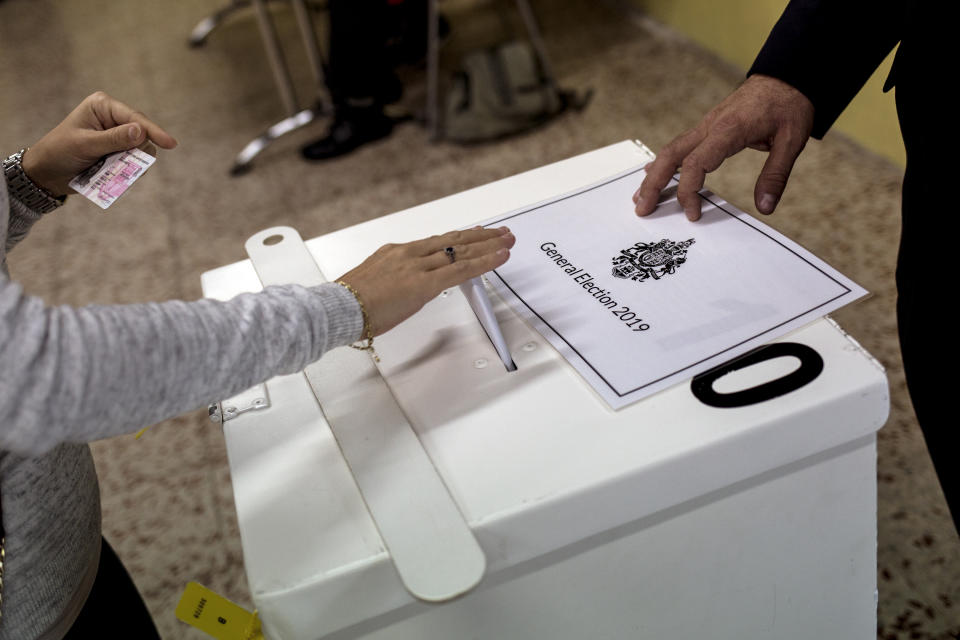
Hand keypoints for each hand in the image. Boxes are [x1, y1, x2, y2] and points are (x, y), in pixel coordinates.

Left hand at [20, 91, 177, 196]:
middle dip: (136, 151)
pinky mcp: (117, 151)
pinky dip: (127, 170)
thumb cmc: (59, 152)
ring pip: (140, 150)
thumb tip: (141, 132)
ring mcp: (116, 135)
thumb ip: (113, 139)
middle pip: (142, 133)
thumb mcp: (85, 145)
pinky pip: (134, 161)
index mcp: (103, 106)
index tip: (171, 144)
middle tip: (121, 164)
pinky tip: (112, 173)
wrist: (46, 173)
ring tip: (110, 168)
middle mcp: (112, 118)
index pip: (134, 118)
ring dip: (130, 162)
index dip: (153, 132)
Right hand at [337, 226, 514, 335]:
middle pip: (453, 241)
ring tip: (507, 240)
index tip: (476, 233)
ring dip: (488, 246)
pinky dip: (483, 263)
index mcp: (396, 252)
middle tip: (501, 231)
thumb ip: (394, 282)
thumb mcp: (373, 283)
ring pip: (461, 251)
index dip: (460, 237)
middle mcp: (410, 254)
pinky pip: (460, 270)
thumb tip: (406, 288)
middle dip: (480, 236)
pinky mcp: (424, 283)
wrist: (338, 308)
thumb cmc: (349, 302)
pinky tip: (499, 258)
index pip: (437, 242)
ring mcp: (418, 266)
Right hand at [633, 74, 813, 220]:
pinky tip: (652, 173)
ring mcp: (706, 125)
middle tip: (642, 209)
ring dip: (653, 175)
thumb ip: (776, 175)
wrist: (787, 75)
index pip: (696, 163)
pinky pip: (679, 145)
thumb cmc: (789, 105)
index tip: (692, 214)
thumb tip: (765, 207)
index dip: (689, 191)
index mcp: (728, 130)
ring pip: (670, 150)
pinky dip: (663, 162)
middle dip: (653, 184)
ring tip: (640, 198)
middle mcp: (710, 126)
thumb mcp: (792, 140)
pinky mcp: (708, 126)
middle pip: (670, 155)